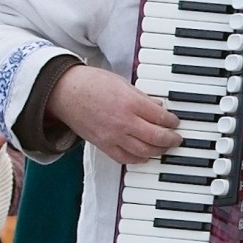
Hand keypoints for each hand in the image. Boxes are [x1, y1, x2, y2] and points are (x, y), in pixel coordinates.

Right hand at [45, 64, 180, 164]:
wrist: (65, 92)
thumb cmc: (90, 84)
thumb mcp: (122, 83)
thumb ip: (142, 98)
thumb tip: (158, 108)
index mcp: (130, 103)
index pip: (160, 117)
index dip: (172, 121)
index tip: (175, 122)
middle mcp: (123, 122)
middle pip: (156, 137)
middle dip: (171, 139)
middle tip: (177, 138)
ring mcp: (113, 136)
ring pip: (144, 151)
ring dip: (158, 151)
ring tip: (164, 147)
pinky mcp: (103, 145)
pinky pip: (125, 158)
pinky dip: (139, 159)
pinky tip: (145, 156)